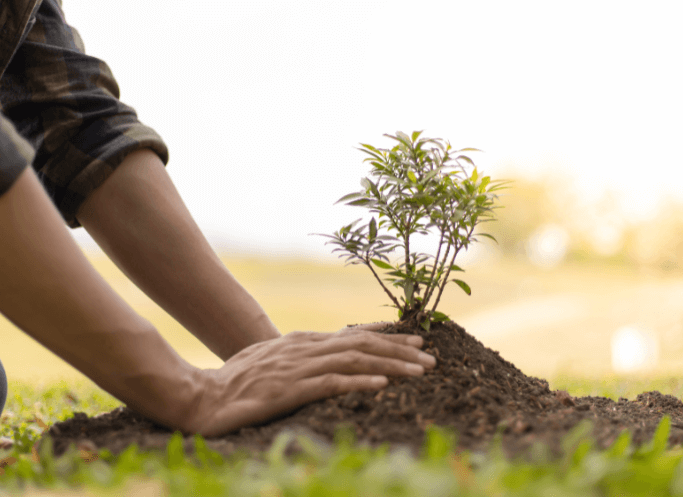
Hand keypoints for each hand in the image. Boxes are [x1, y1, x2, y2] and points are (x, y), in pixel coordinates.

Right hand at [186, 322, 435, 436]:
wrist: (201, 397)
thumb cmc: (237, 381)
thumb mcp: (273, 361)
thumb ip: (301, 357)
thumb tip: (329, 358)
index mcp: (302, 342)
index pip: (352, 336)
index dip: (386, 337)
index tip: (415, 339)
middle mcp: (304, 349)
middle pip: (361, 345)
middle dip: (400, 350)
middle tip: (430, 357)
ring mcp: (297, 368)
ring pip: (354, 360)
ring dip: (391, 363)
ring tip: (421, 370)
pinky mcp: (288, 390)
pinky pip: (330, 383)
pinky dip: (358, 381)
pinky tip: (382, 385)